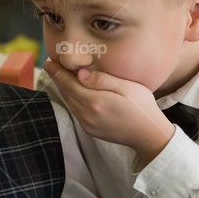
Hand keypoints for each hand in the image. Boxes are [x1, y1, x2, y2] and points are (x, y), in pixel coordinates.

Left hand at [45, 60, 174, 165]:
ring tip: (59, 75)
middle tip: (51, 65)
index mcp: (95, 102)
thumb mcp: (126, 87)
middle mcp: (87, 115)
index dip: (58, 72)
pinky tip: (73, 91)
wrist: (149, 135)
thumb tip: (80, 74)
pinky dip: (71, 99)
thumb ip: (102, 80)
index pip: (69, 84)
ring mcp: (87, 124)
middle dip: (58, 78)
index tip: (49, 61)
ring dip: (64, 89)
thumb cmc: (142, 107)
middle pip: (67, 93)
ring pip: (70, 102)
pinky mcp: (90, 130)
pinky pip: (76, 111)